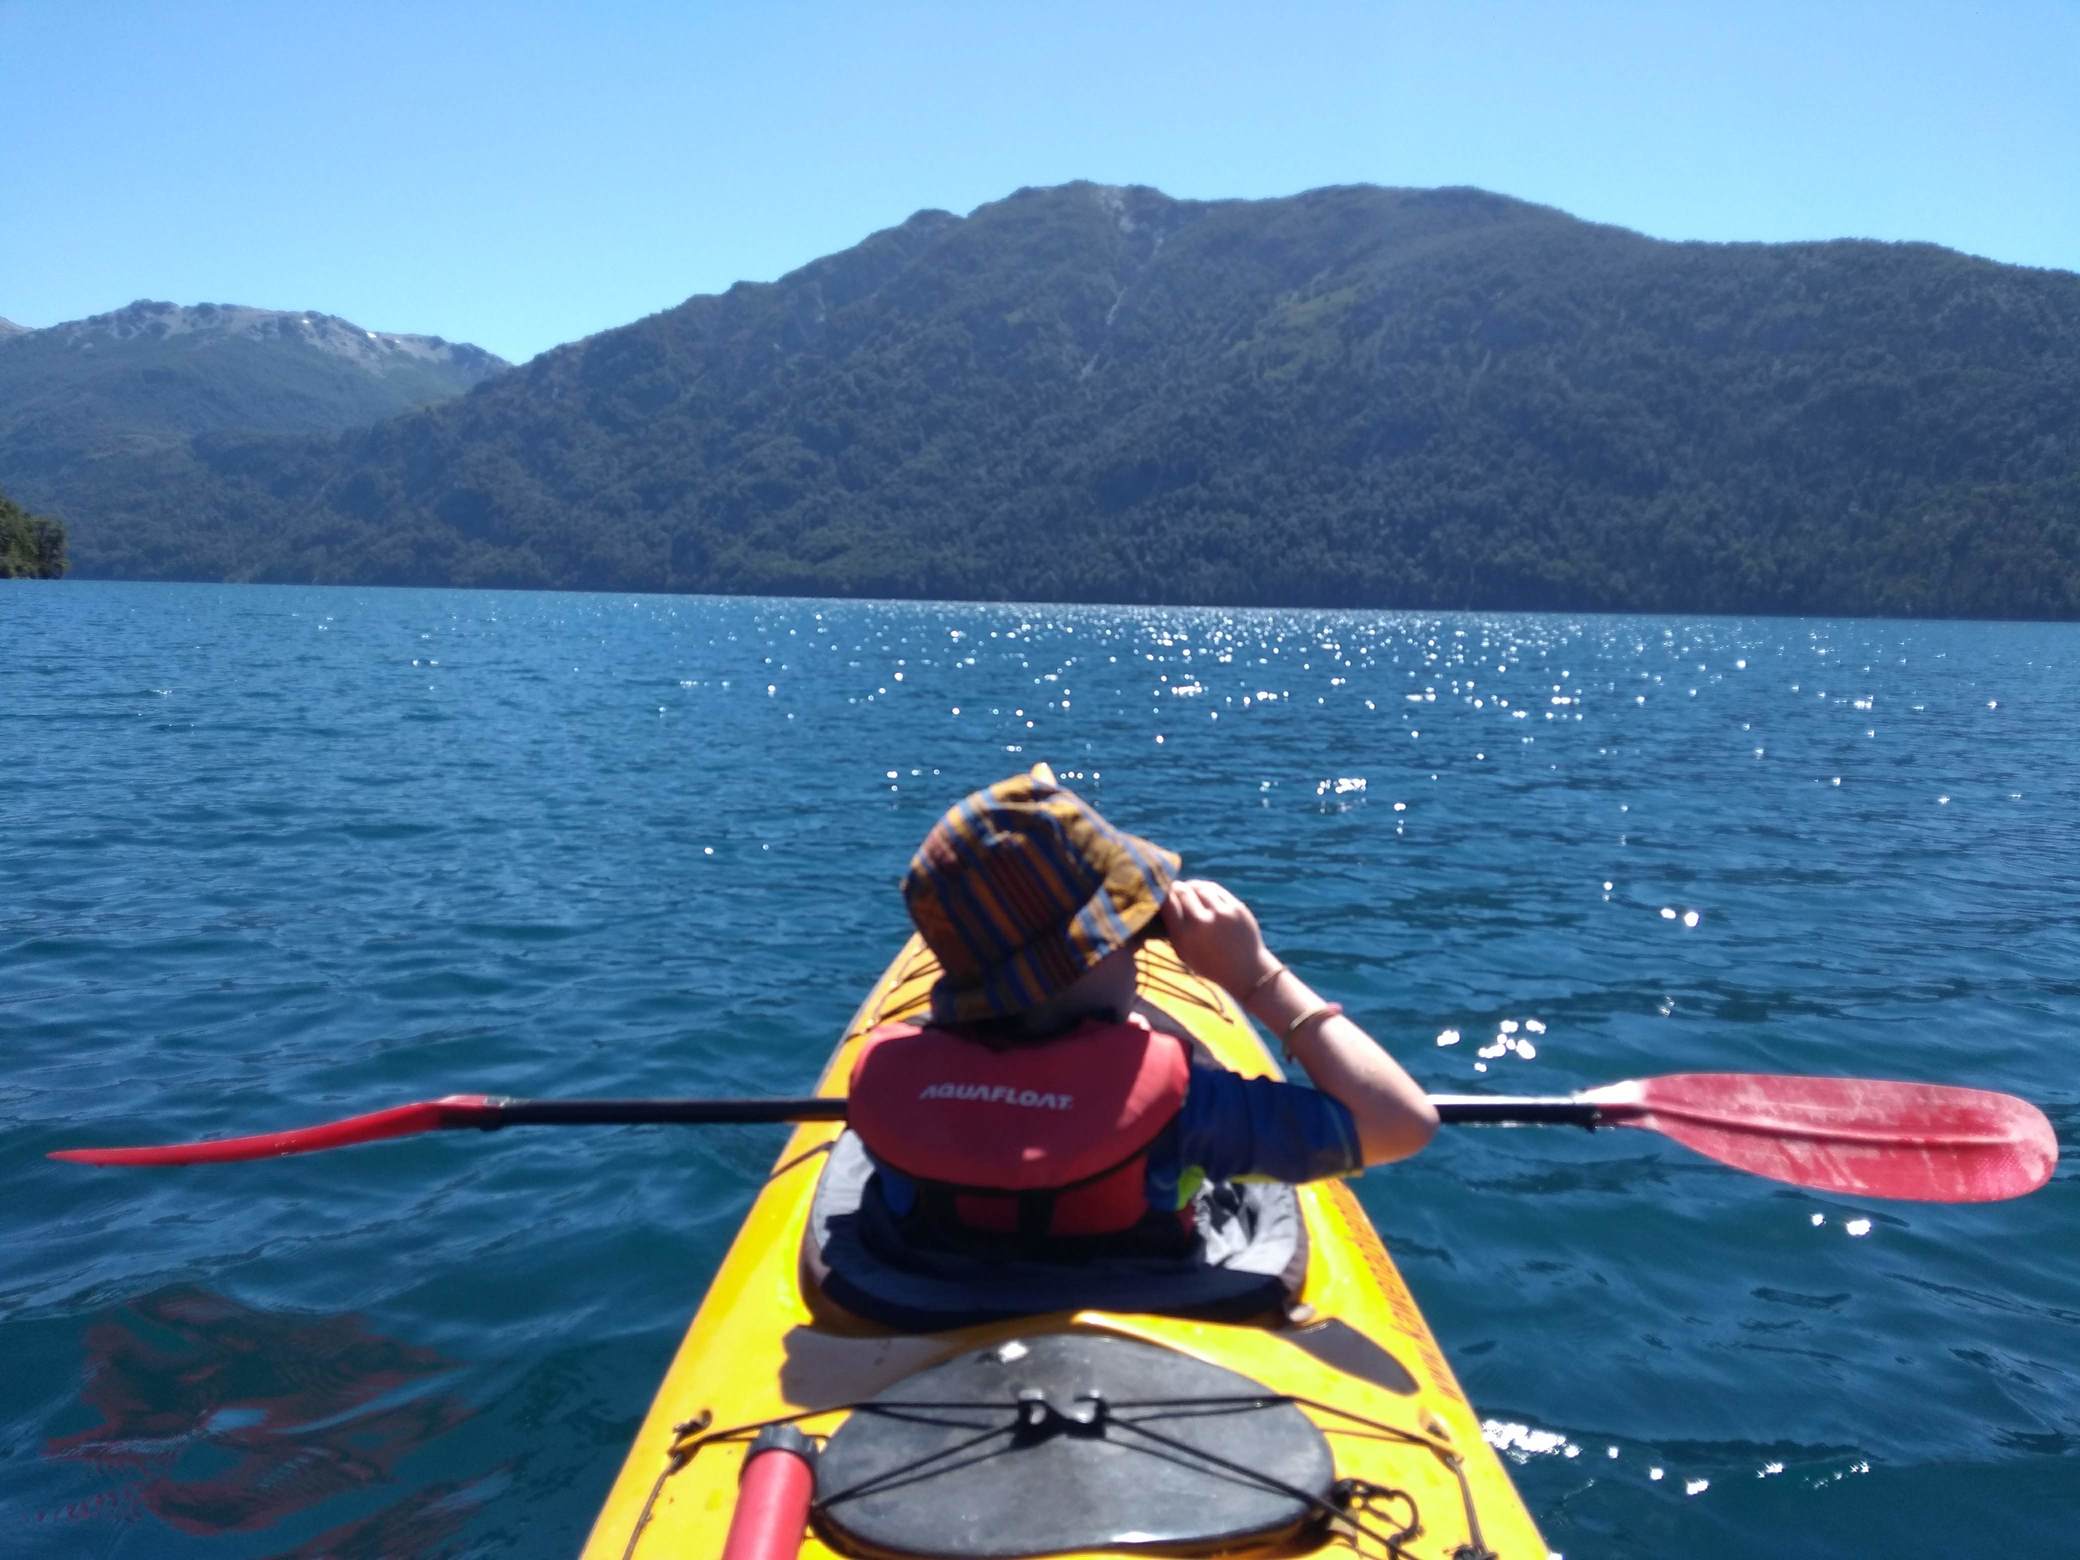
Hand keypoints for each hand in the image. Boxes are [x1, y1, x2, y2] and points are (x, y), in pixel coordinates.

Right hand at [1160, 879, 1278, 998]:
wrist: (1246, 971)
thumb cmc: (1209, 964)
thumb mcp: (1184, 955)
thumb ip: (1172, 932)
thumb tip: (1160, 905)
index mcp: (1186, 937)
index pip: (1167, 904)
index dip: (1160, 894)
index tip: (1158, 893)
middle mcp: (1202, 923)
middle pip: (1182, 891)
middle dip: (1174, 888)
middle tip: (1172, 888)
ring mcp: (1222, 913)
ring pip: (1199, 887)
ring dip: (1190, 886)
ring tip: (1187, 888)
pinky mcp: (1237, 908)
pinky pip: (1215, 889)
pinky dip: (1205, 888)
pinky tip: (1202, 891)